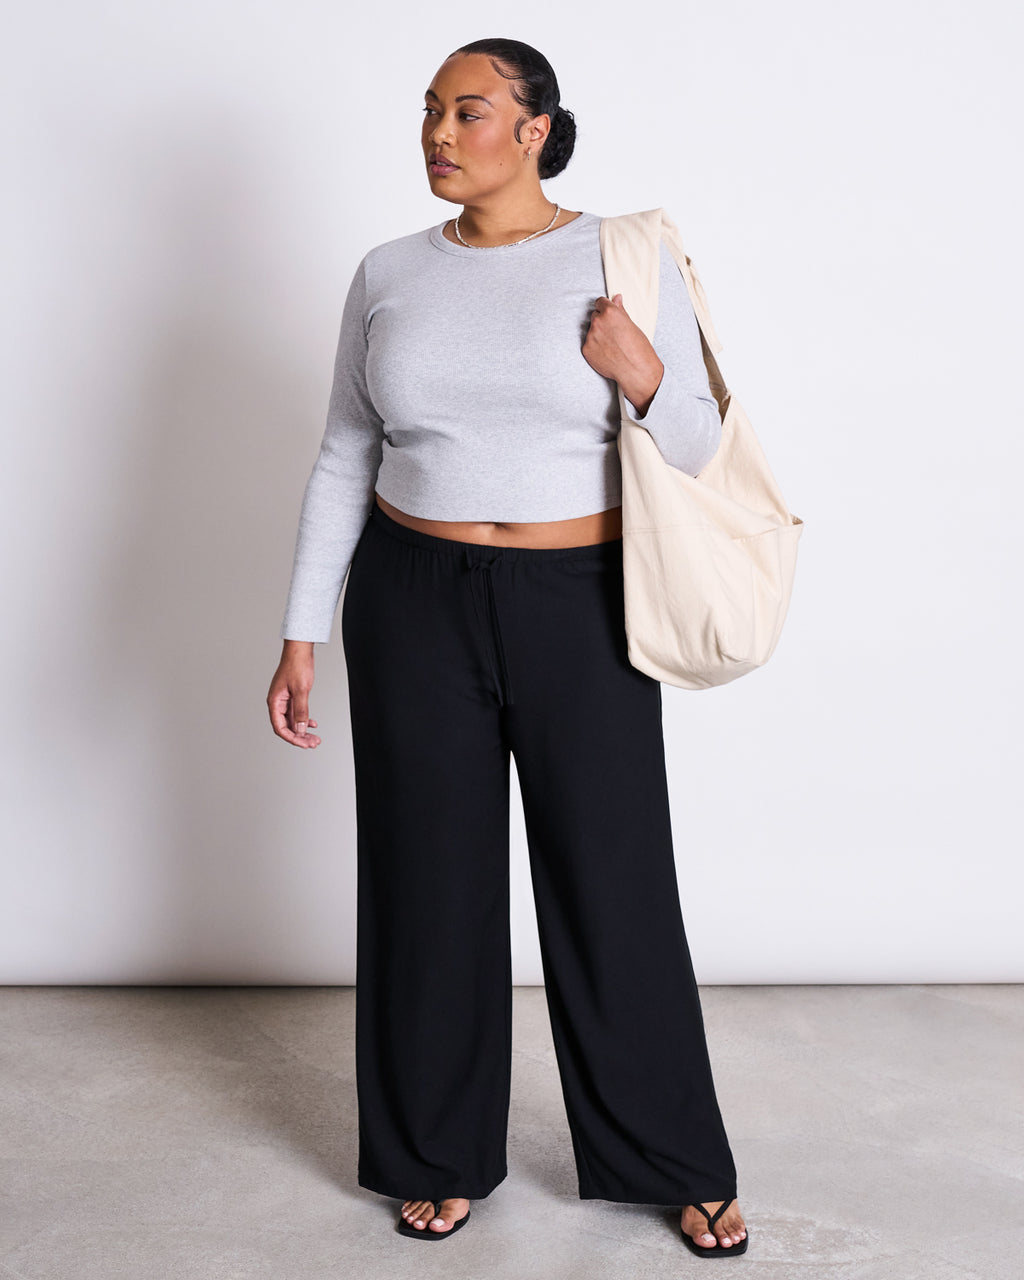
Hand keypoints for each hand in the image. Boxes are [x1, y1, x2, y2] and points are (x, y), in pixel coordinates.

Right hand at [267, 641, 321, 747]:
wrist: (299, 650)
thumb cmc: (297, 665)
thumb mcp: (301, 690)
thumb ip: (300, 711)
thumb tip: (299, 729)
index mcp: (275, 702)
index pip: (280, 727)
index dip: (291, 738)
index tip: (304, 744)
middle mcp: (277, 703)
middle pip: (286, 727)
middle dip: (300, 737)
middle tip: (313, 743)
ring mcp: (284, 700)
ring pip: (293, 721)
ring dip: (303, 730)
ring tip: (315, 738)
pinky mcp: (292, 696)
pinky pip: (296, 713)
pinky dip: (304, 720)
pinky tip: (313, 724)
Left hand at [581, 293, 663, 414]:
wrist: (636, 370)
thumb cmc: (638, 348)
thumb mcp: (632, 325)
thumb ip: (620, 311)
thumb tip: (616, 298)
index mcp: (610, 312)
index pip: (600, 302)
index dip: (605, 308)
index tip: (608, 314)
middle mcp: (598, 322)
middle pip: (595, 316)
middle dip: (602, 322)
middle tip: (613, 333)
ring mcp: (590, 336)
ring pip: (591, 331)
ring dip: (598, 335)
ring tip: (611, 346)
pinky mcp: (586, 349)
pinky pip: (588, 344)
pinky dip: (595, 348)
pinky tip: (606, 354)